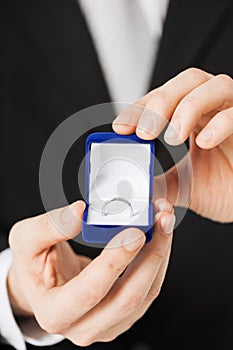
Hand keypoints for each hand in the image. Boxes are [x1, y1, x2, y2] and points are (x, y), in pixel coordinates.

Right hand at [8, 199, 174, 345]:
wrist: (43, 282)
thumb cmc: (32, 264)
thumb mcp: (26, 239)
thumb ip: (49, 226)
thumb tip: (80, 212)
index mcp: (55, 313)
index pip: (90, 291)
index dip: (115, 262)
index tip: (134, 232)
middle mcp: (84, 326)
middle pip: (128, 297)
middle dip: (151, 255)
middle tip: (161, 220)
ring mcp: (107, 324)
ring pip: (145, 295)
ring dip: (160, 255)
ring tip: (165, 222)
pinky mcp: (123, 314)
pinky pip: (149, 290)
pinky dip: (158, 261)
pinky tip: (160, 236)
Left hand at [113, 68, 232, 222]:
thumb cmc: (222, 188)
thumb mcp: (183, 185)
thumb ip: (159, 181)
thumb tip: (132, 185)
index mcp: (194, 116)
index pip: (163, 99)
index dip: (140, 108)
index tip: (121, 127)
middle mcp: (214, 108)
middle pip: (188, 82)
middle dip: (161, 103)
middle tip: (144, 131)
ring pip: (214, 87)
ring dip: (188, 108)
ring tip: (173, 137)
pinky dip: (220, 124)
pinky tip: (203, 142)